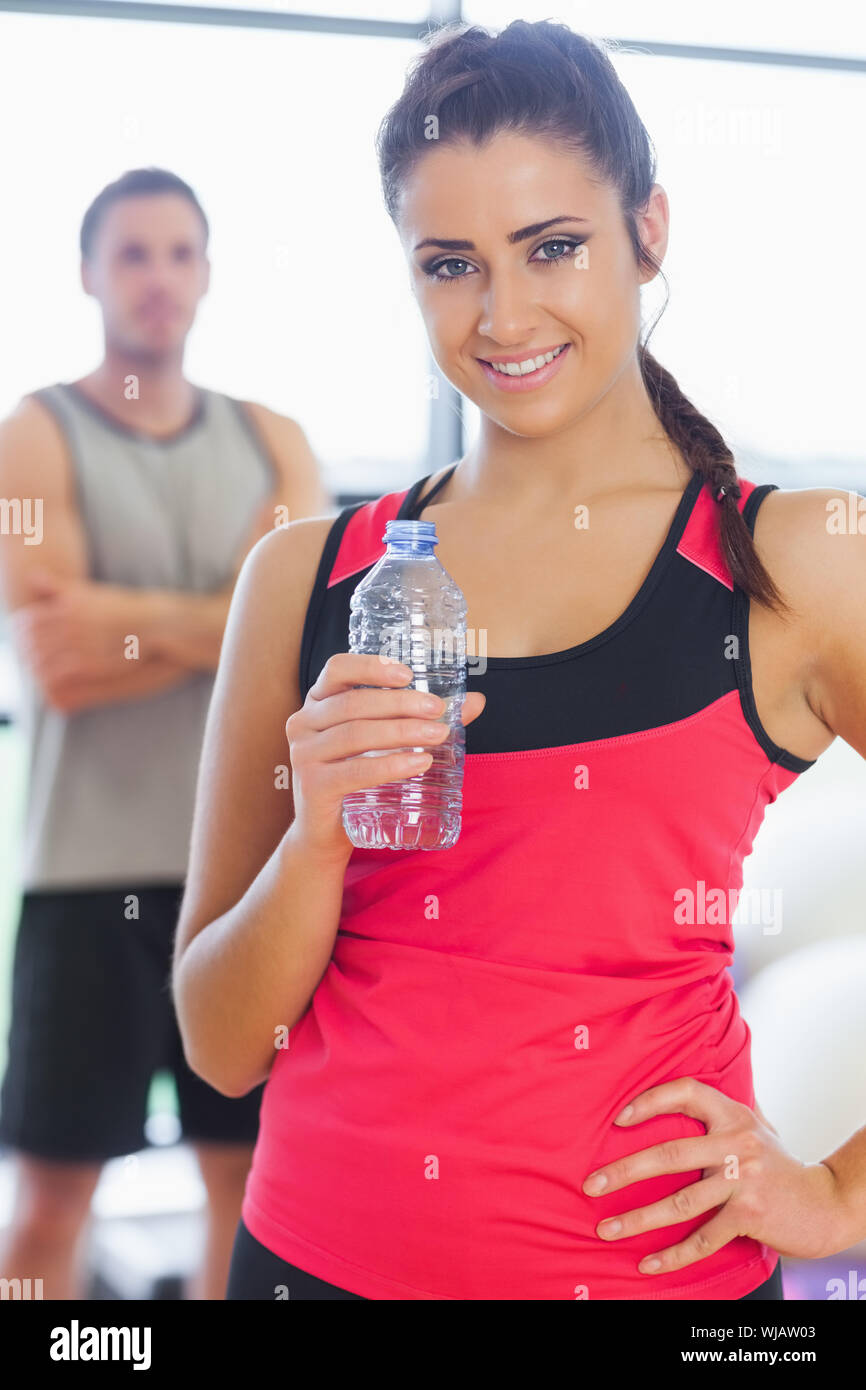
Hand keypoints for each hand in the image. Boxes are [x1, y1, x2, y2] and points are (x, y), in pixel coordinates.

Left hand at [10, 569, 132, 698]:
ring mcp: (80, 644)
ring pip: (41, 660)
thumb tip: (31, 577)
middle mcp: (71, 623)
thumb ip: (58, 586)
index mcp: (68, 604)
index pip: (27, 621)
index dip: (19, 632)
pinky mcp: (89, 664)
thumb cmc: (119, 607)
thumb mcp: (88, 591)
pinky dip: (48, 679)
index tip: (21, 639)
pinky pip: (57, 674)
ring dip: (34, 667)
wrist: (153, 624)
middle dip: (25, 652)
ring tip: (36, 671)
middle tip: (26, 658)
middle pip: (32, 642)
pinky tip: (49, 681)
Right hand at [287, 652, 485, 862]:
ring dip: (401, 732)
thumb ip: (423, 719)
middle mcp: (303, 722)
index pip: (337, 669)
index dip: (371, 666)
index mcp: (318, 702)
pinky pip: (354, 771)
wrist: (324, 833)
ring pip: (356, 734)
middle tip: (438, 711)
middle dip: (401, 704)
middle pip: (354, 703)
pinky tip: (418, 764)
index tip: (408, 674)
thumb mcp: (383, 743)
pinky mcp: (312, 786)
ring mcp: (303, 755)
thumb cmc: (355, 778)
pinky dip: (389, 765)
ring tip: (437, 737)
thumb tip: (474, 701)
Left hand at [581, 1076, 849, 1274]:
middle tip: (591, 1184)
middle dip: (625, 1170)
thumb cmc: (777, 1163)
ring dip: (637, 1219)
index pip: (686, 1092)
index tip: (619, 1119)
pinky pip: (702, 1239)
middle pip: (670, 1153)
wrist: (823, 1203)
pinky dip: (672, 1255)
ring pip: (680, 1202)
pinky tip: (648, 1263)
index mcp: (733, 1114)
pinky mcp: (749, 1216)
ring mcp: (743, 1180)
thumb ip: (719, 1114)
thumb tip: (672, 1098)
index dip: (650, 1100)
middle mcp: (737, 1142)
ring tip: (606, 1229)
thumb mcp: (754, 1126)